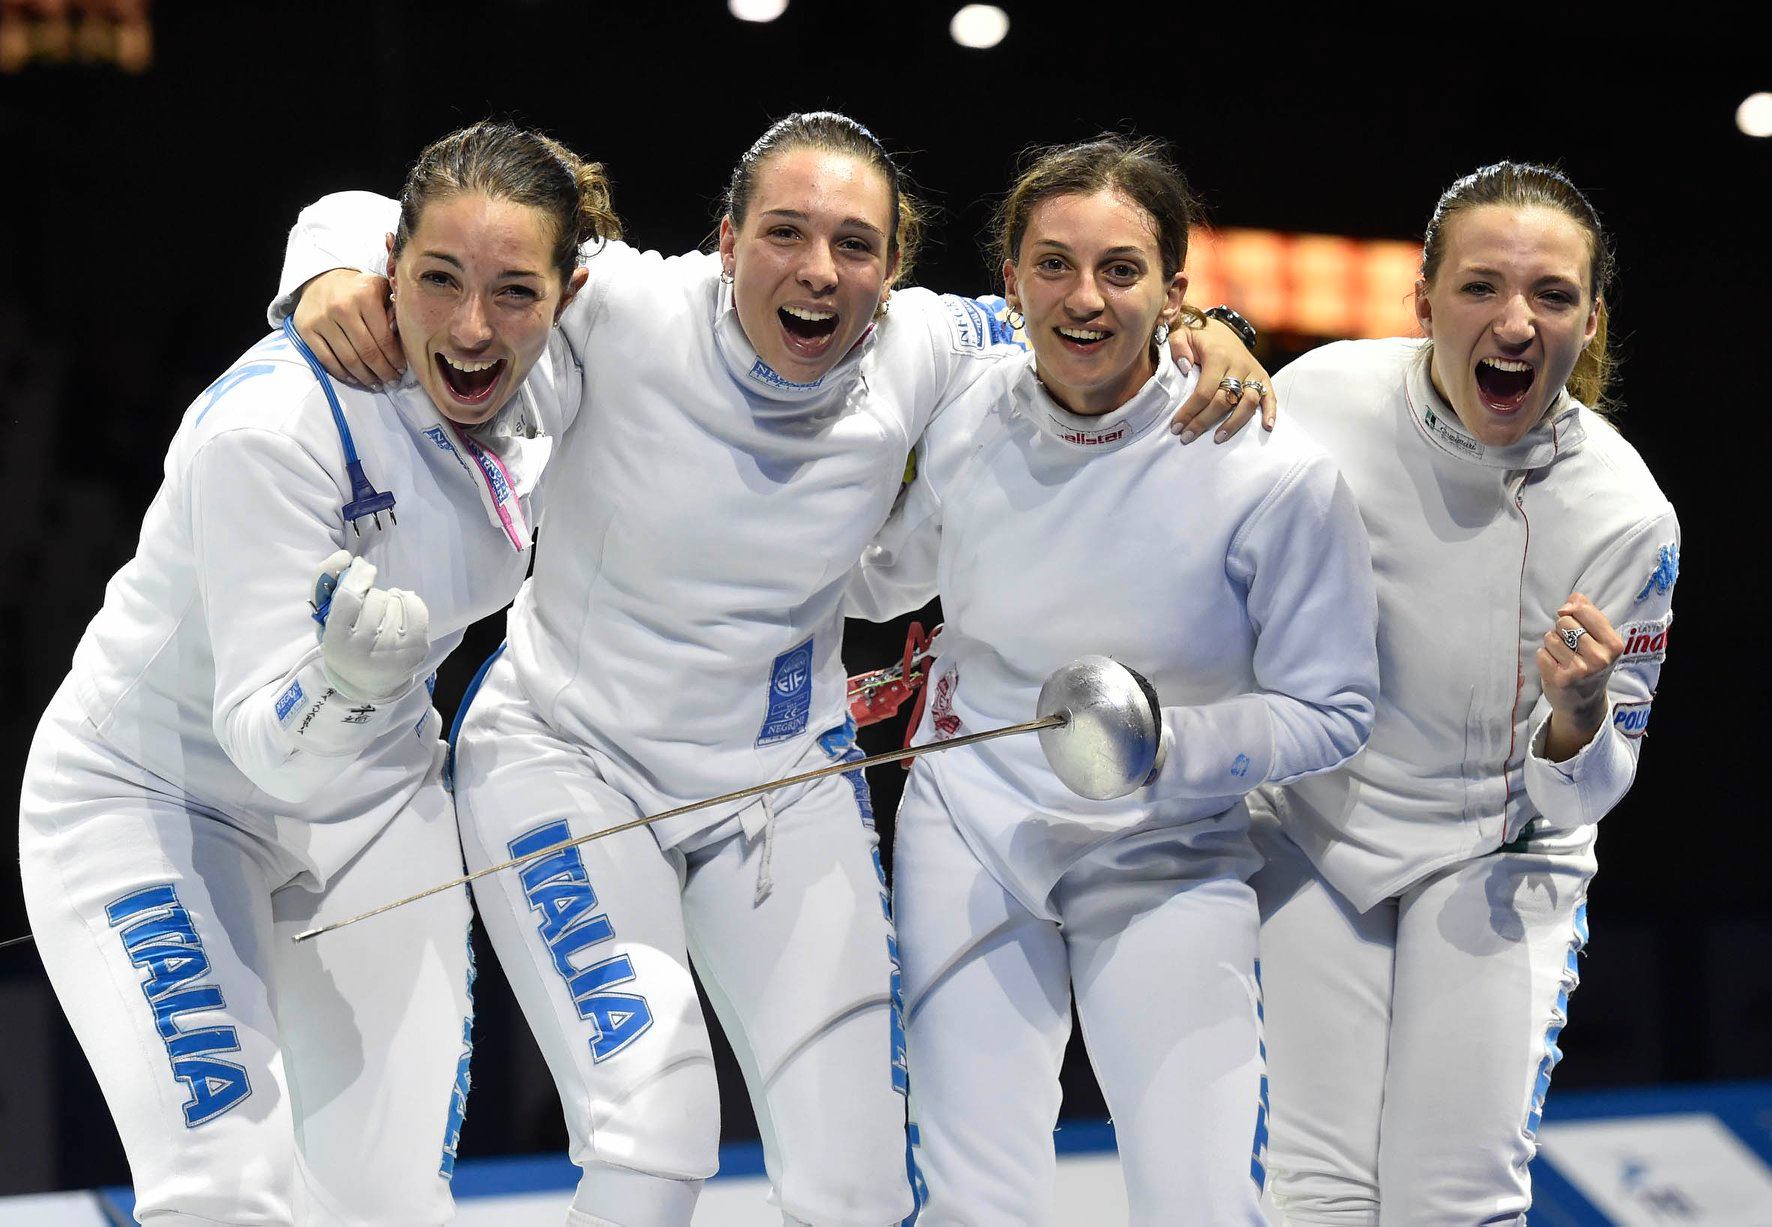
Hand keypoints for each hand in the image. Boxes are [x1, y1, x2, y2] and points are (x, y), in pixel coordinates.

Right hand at [293, 270, 402, 388]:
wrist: (320, 279)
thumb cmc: (357, 289)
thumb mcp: (379, 289)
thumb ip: (394, 309)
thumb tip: (405, 339)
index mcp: (365, 296)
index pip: (384, 338)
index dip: (395, 358)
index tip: (401, 370)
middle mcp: (342, 308)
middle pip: (367, 352)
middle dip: (383, 372)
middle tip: (392, 382)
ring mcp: (322, 320)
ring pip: (348, 359)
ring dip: (365, 377)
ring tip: (376, 384)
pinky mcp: (306, 329)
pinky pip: (327, 359)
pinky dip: (342, 373)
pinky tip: (354, 379)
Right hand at [315, 553, 428, 702]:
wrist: (367, 682)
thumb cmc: (344, 643)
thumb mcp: (325, 619)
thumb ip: (324, 585)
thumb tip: (346, 557)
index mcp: (337, 642)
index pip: (348, 598)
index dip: (357, 577)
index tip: (361, 566)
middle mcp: (366, 649)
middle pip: (374, 598)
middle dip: (371, 595)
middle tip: (368, 610)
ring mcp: (395, 650)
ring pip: (395, 600)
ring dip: (389, 600)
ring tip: (383, 617)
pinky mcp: (417, 648)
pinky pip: (415, 607)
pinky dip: (408, 602)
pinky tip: (400, 614)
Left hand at [1167, 315, 1276, 443]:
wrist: (1220, 326)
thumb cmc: (1198, 336)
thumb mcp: (1181, 334)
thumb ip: (1178, 347)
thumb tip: (1184, 367)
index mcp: (1217, 356)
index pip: (1204, 391)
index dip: (1189, 411)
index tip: (1176, 427)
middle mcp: (1238, 365)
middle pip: (1223, 401)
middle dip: (1203, 422)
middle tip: (1187, 437)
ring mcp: (1253, 371)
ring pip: (1248, 402)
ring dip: (1234, 423)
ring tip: (1218, 438)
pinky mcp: (1263, 376)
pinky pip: (1270, 396)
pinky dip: (1271, 412)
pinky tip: (1266, 428)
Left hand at [1535, 592, 1624, 760]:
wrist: (1584, 702)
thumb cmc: (1590, 663)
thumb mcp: (1599, 639)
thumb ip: (1587, 613)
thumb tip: (1572, 598)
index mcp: (1614, 644)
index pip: (1582, 609)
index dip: (1572, 611)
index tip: (1574, 621)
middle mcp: (1600, 658)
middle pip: (1564, 622)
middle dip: (1562, 630)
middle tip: (1571, 647)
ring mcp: (1580, 670)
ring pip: (1550, 637)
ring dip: (1552, 645)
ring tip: (1564, 658)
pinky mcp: (1561, 679)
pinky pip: (1541, 653)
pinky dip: (1544, 658)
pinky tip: (1556, 667)